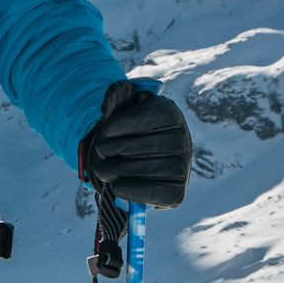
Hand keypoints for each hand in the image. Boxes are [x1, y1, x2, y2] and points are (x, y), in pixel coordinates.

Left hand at [78, 79, 190, 206]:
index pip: (140, 119)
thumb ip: (117, 95)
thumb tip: (117, 89)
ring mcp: (182, 168)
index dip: (118, 125)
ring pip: (136, 169)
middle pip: (132, 147)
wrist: (148, 160)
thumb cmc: (132, 130)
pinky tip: (117, 185)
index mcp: (169, 114)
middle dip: (109, 149)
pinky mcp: (177, 193)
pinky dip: (127, 190)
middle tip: (100, 151)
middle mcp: (181, 140)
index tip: (106, 129)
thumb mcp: (125, 107)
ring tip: (103, 169)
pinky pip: (149, 193)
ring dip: (112, 170)